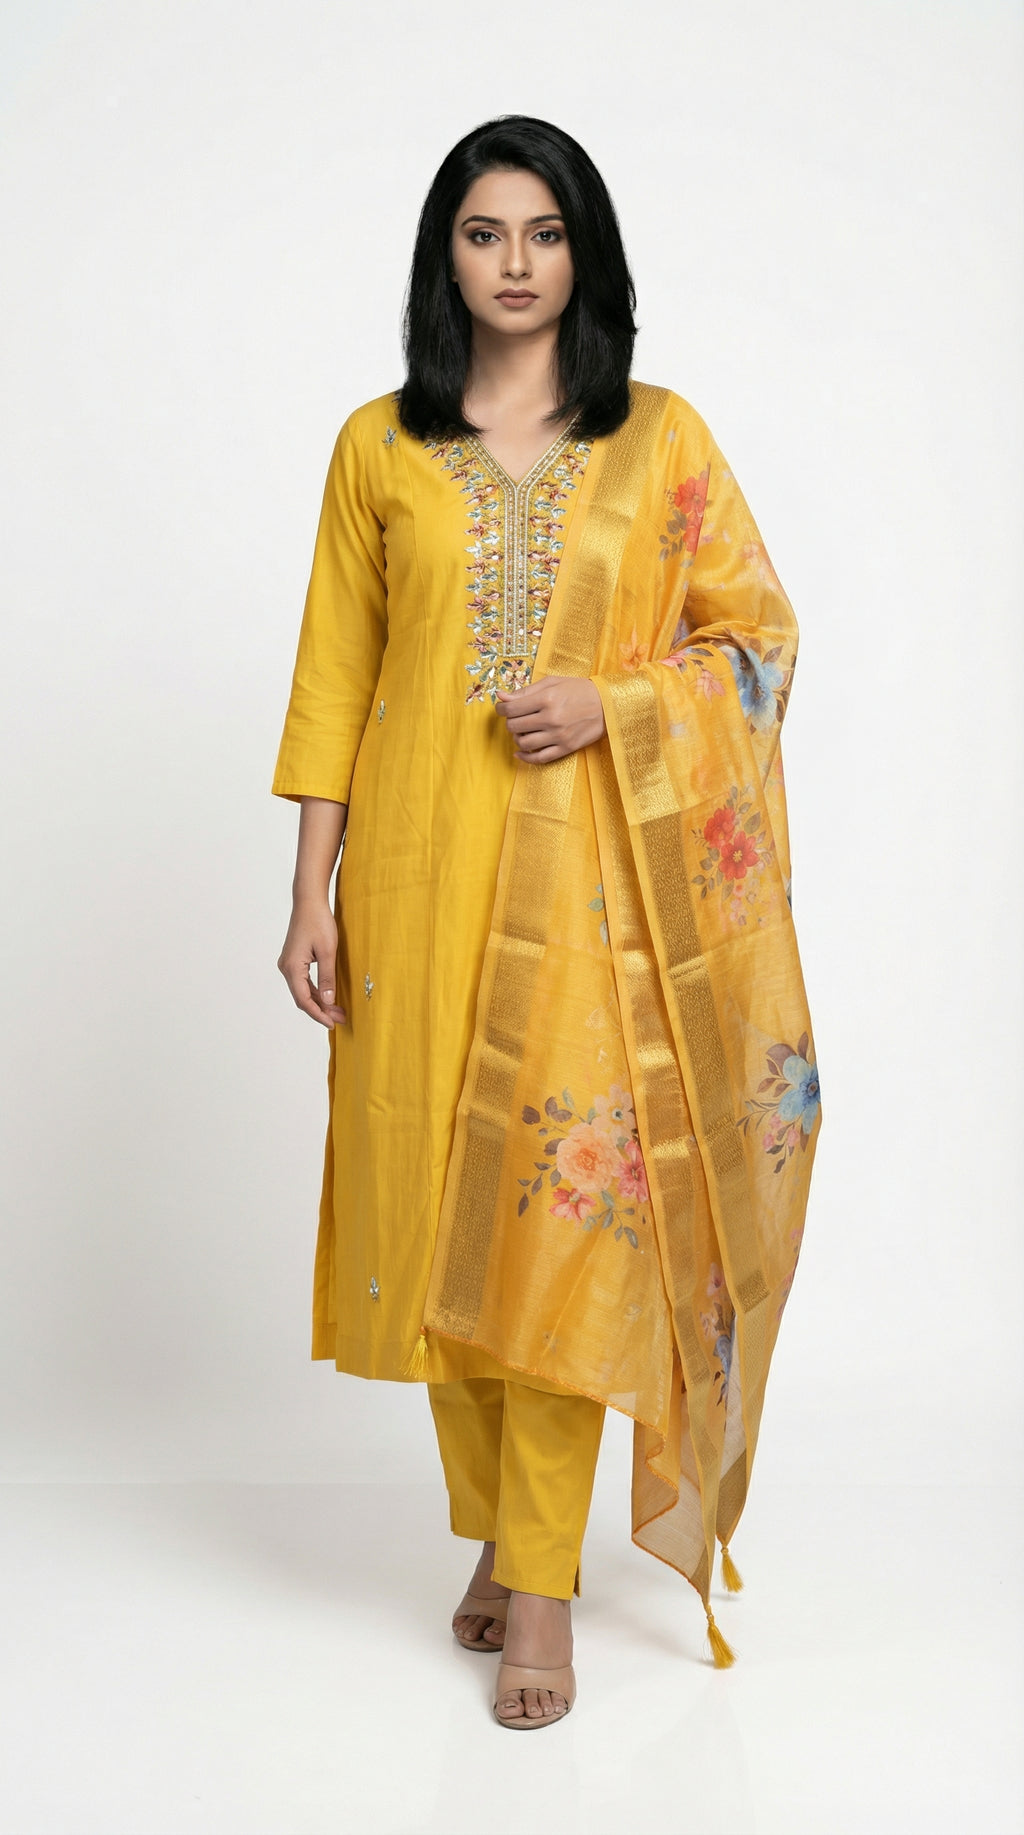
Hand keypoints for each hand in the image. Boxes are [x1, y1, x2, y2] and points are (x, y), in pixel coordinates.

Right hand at [278, 898, 345, 1027]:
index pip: (304, 1000)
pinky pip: (303, 982)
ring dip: (319, 1001)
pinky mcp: (293, 960)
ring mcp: (288, 964)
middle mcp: (286, 968)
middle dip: (321, 1010)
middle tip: (340, 1019)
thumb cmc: (318, 922)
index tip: (332, 1024)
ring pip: (303, 991)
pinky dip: (315, 991)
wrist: (309, 901)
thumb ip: (327, 978)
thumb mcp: (328, 951)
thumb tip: (328, 1001)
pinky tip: (328, 996)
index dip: (318, 1014)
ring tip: (338, 1011)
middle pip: (302, 997)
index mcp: (292, 967)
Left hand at [496, 675, 605, 762]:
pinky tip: (521, 752)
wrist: (608, 705)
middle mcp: (551, 718)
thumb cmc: (579, 690)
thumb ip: (526, 691)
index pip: (511, 708)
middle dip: (510, 722)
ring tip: (522, 731)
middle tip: (515, 718)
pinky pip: (539, 758)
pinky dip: (525, 757)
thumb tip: (500, 696)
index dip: (501, 709)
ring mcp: (558, 735)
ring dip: (517, 738)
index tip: (501, 708)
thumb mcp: (553, 683)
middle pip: (514, 726)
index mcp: (546, 699)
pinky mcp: (565, 748)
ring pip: (524, 743)